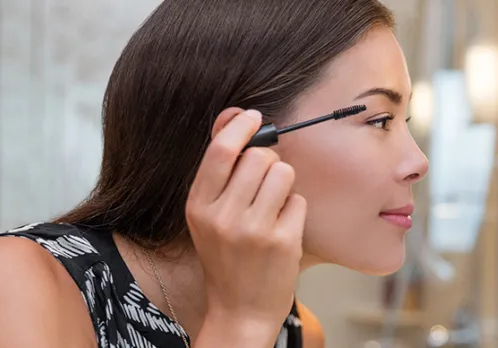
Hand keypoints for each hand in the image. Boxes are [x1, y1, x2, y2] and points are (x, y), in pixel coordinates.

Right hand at [185, 107, 305, 326]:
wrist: (240, 309)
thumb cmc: (226, 256)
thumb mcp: (208, 214)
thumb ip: (219, 168)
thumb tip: (231, 114)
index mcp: (198, 206)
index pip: (221, 150)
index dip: (240, 126)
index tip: (254, 117)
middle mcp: (223, 216)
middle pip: (259, 157)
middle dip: (269, 161)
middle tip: (265, 182)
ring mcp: (253, 230)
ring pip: (284, 173)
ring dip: (285, 184)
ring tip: (274, 206)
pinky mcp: (282, 241)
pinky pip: (299, 200)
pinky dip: (295, 210)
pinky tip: (282, 229)